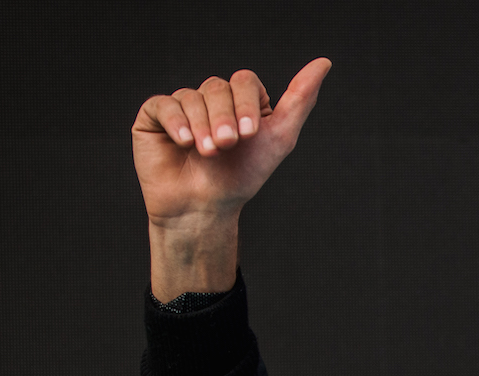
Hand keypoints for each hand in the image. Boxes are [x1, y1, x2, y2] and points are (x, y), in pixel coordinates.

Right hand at [132, 58, 330, 298]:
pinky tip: (183, 143)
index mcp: (240, 101)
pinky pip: (162, 104)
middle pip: (216, 86)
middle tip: (226, 147)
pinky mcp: (154, 117)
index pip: (244, 80)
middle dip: (224, 118)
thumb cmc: (242, 178)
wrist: (204, 208)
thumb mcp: (279, 137)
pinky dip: (176, 122)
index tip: (250, 135)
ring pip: (191, 96)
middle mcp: (211, 100)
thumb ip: (300, 99)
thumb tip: (324, 62)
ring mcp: (182, 107)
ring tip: (207, 153)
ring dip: (202, 126)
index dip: (246, 104)